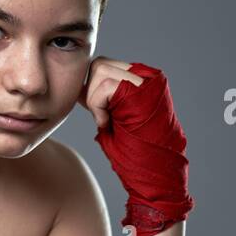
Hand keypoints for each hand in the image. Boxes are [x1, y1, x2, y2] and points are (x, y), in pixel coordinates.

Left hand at [78, 57, 194, 235]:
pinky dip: (98, 107)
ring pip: (99, 71)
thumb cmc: (134, 154)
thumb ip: (100, 99)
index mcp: (141, 81)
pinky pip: (103, 86)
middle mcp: (147, 76)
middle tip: (104, 120)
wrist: (155, 172)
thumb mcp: (113, 120)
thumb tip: (80, 85)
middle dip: (91, 93)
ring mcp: (146, 80)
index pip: (104, 66)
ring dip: (95, 101)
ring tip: (108, 123)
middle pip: (99, 64)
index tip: (102, 117)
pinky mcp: (142, 89)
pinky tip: (108, 124)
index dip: (93, 90)